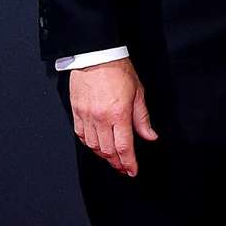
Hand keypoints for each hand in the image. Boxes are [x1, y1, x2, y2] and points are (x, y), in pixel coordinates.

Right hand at [69, 58, 157, 175]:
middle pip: (107, 150)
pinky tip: (97, 145)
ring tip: (112, 158)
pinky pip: (81, 135)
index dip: (128, 163)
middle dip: (117, 163)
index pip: (124, 147)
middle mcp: (100, 118)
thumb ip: (142, 118)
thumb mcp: (138, 93)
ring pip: (93, 146)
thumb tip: (150, 136)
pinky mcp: (76, 111)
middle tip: (123, 167)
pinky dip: (89, 144)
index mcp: (119, 113)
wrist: (95, 55)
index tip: (132, 171)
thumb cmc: (118, 70)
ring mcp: (86, 115)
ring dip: (103, 155)